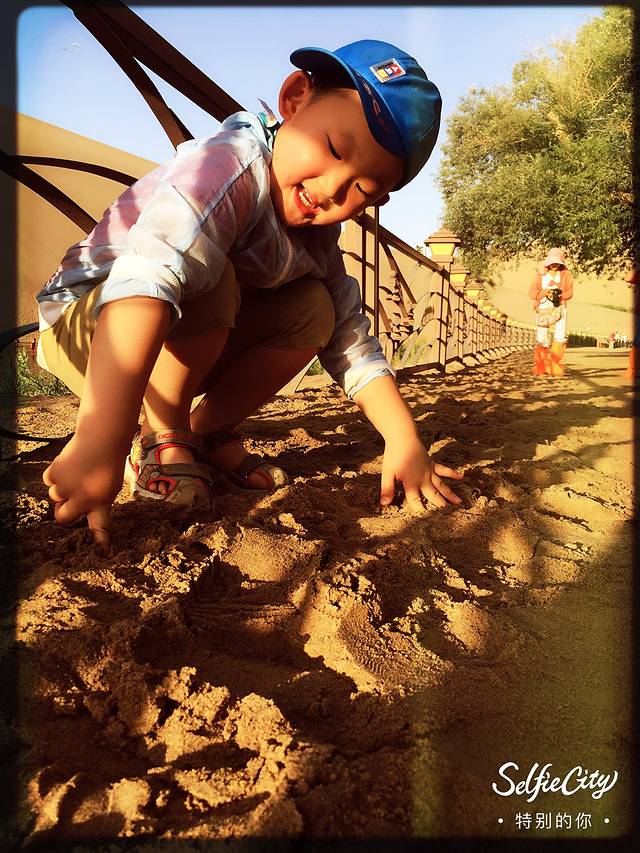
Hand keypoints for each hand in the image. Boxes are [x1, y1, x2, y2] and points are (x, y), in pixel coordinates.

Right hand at [43, 433, 126, 547]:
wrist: (101, 438)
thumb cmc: (107, 463)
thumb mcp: (109, 486)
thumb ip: (94, 501)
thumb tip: (73, 511)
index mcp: (101, 503)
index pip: (99, 527)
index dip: (99, 540)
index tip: (102, 551)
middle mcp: (83, 499)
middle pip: (62, 518)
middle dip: (63, 512)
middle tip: (69, 500)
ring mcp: (66, 487)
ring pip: (55, 495)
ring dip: (62, 489)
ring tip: (76, 473)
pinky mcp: (54, 474)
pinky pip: (49, 480)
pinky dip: (56, 475)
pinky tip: (69, 465)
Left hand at [380, 436, 463, 508]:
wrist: (403, 437)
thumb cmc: (393, 455)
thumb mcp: (387, 473)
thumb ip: (387, 489)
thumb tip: (384, 504)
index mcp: (411, 483)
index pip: (415, 501)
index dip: (419, 510)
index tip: (425, 519)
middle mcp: (423, 479)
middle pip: (432, 495)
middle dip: (439, 505)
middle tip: (447, 514)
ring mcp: (429, 471)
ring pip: (441, 485)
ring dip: (450, 494)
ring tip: (459, 502)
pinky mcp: (432, 463)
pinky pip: (444, 470)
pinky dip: (452, 473)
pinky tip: (461, 476)